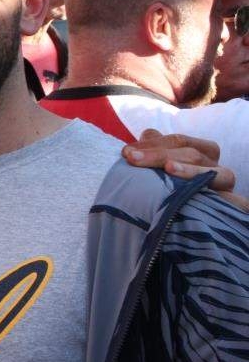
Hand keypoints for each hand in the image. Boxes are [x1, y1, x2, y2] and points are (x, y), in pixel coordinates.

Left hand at [122, 129, 248, 210]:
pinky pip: (235, 200)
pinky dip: (222, 196)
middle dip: (160, 155)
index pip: (179, 141)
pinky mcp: (229, 205)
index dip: (153, 144)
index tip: (126, 152)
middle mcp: (215, 167)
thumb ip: (155, 149)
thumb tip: (148, 133)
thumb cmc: (166, 193)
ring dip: (190, 169)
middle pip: (193, 154)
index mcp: (201, 152)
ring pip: (215, 173)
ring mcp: (224, 187)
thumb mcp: (158, 171)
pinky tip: (199, 196)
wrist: (176, 228)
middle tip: (132, 158)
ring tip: (168, 168)